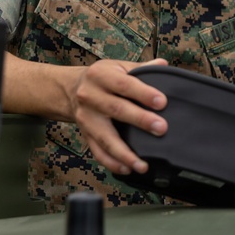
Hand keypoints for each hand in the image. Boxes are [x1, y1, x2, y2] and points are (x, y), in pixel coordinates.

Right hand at [69, 58, 168, 175]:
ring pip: (105, 137)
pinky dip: (112, 163)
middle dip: (140, 120)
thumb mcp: (118, 66)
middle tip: (161, 128)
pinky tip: (127, 169)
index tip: (162, 102)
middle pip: (116, 109)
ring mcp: (86, 118)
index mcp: (100, 75)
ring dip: (125, 153)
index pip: (124, 84)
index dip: (143, 93)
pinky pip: (97, 152)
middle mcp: (90, 96)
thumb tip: (163, 65)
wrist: (70, 89)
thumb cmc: (103, 77)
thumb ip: (141, 68)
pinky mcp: (85, 134)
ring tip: (142, 164)